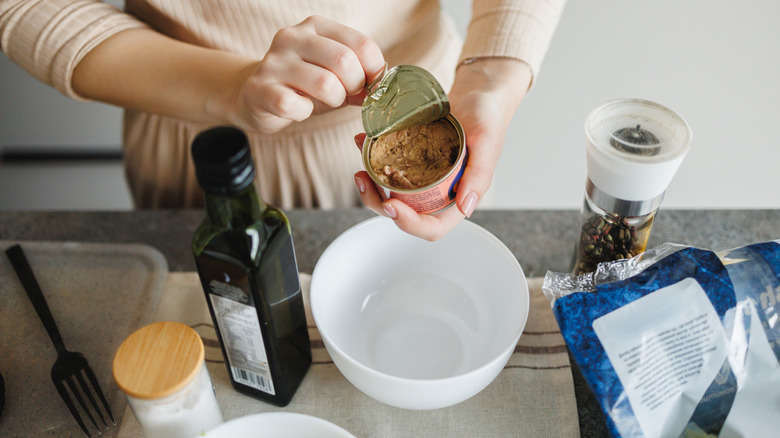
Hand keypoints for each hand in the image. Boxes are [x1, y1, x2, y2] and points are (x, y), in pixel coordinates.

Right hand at [231, 15, 384, 133]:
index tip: (370, 86)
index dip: (374, 71)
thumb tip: (385, 88)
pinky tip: (299, 110)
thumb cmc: (303, 86)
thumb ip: (361, 78)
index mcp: (316, 26)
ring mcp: (273, 62)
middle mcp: (292, 37)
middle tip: (345, 95)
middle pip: (345, 61)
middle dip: (354, 87)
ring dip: (333, 101)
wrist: (256, 97)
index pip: (361, 44)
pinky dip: (304, 114)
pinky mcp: (259, 88)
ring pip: (325, 84)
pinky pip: (295, 105)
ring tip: (324, 102)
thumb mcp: (335, 76)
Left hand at [354, 58, 531, 240]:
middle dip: (379, 204)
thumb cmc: (488, 117)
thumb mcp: (487, 142)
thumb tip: (465, 209)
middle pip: (405, 214)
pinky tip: (363, 142)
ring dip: (371, 186)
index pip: (433, 227)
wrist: (478, 93)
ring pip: (391, 194)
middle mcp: (437, 193)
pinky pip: (388, 168)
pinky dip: (372, 159)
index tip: (391, 205)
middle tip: (363, 180)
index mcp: (457, 198)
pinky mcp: (411, 161)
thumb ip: (479, 175)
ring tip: (359, 166)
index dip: (410, 224)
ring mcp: (422, 179)